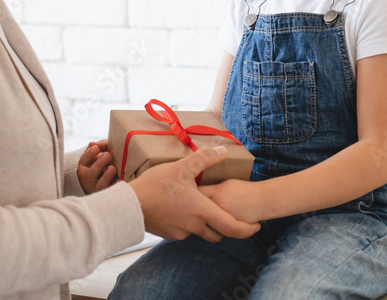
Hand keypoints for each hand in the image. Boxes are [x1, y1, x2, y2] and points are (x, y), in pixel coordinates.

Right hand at [77, 139, 117, 194]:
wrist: (118, 168)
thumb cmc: (108, 155)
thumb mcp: (104, 148)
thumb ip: (100, 145)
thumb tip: (92, 144)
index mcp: (87, 165)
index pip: (84, 160)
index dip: (89, 155)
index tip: (96, 148)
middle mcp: (92, 177)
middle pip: (91, 173)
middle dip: (99, 164)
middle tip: (108, 155)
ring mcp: (100, 185)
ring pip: (100, 185)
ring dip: (106, 177)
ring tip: (112, 168)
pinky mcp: (110, 192)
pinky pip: (112, 191)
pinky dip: (115, 186)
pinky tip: (119, 180)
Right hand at [128, 146, 260, 242]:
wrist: (129, 206)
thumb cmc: (155, 186)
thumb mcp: (181, 167)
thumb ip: (204, 159)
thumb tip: (223, 151)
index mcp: (202, 211)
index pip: (233, 227)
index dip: (248, 229)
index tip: (256, 226)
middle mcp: (194, 226)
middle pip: (219, 233)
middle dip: (227, 226)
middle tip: (230, 215)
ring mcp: (181, 233)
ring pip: (201, 232)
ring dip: (207, 224)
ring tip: (203, 208)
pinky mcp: (169, 235)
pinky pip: (186, 231)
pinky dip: (189, 223)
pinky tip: (182, 209)